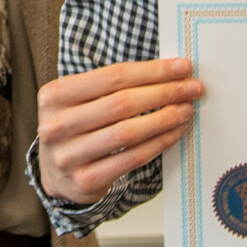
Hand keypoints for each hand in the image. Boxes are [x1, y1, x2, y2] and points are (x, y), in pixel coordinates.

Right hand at [36, 58, 200, 203]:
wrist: (56, 173)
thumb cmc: (76, 127)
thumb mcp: (79, 99)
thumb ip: (112, 84)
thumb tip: (169, 72)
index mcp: (54, 95)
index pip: (113, 76)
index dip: (152, 71)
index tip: (182, 67)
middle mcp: (56, 125)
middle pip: (122, 103)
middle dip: (164, 92)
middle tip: (192, 88)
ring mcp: (69, 155)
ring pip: (128, 132)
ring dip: (165, 119)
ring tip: (186, 110)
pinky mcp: (86, 179)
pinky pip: (132, 158)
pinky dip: (159, 143)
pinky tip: (174, 132)